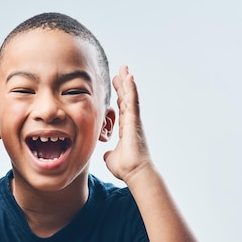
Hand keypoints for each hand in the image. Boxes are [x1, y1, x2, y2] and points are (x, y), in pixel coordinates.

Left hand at [103, 65, 152, 184]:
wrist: (134, 173)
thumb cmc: (126, 168)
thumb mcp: (111, 158)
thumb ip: (109, 153)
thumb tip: (107, 154)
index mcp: (125, 129)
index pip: (122, 108)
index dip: (119, 95)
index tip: (116, 84)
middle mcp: (131, 122)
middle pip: (126, 99)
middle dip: (123, 84)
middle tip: (121, 71)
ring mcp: (134, 120)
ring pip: (130, 97)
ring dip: (127, 82)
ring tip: (125, 68)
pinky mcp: (135, 121)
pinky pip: (133, 101)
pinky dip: (131, 88)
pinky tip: (129, 77)